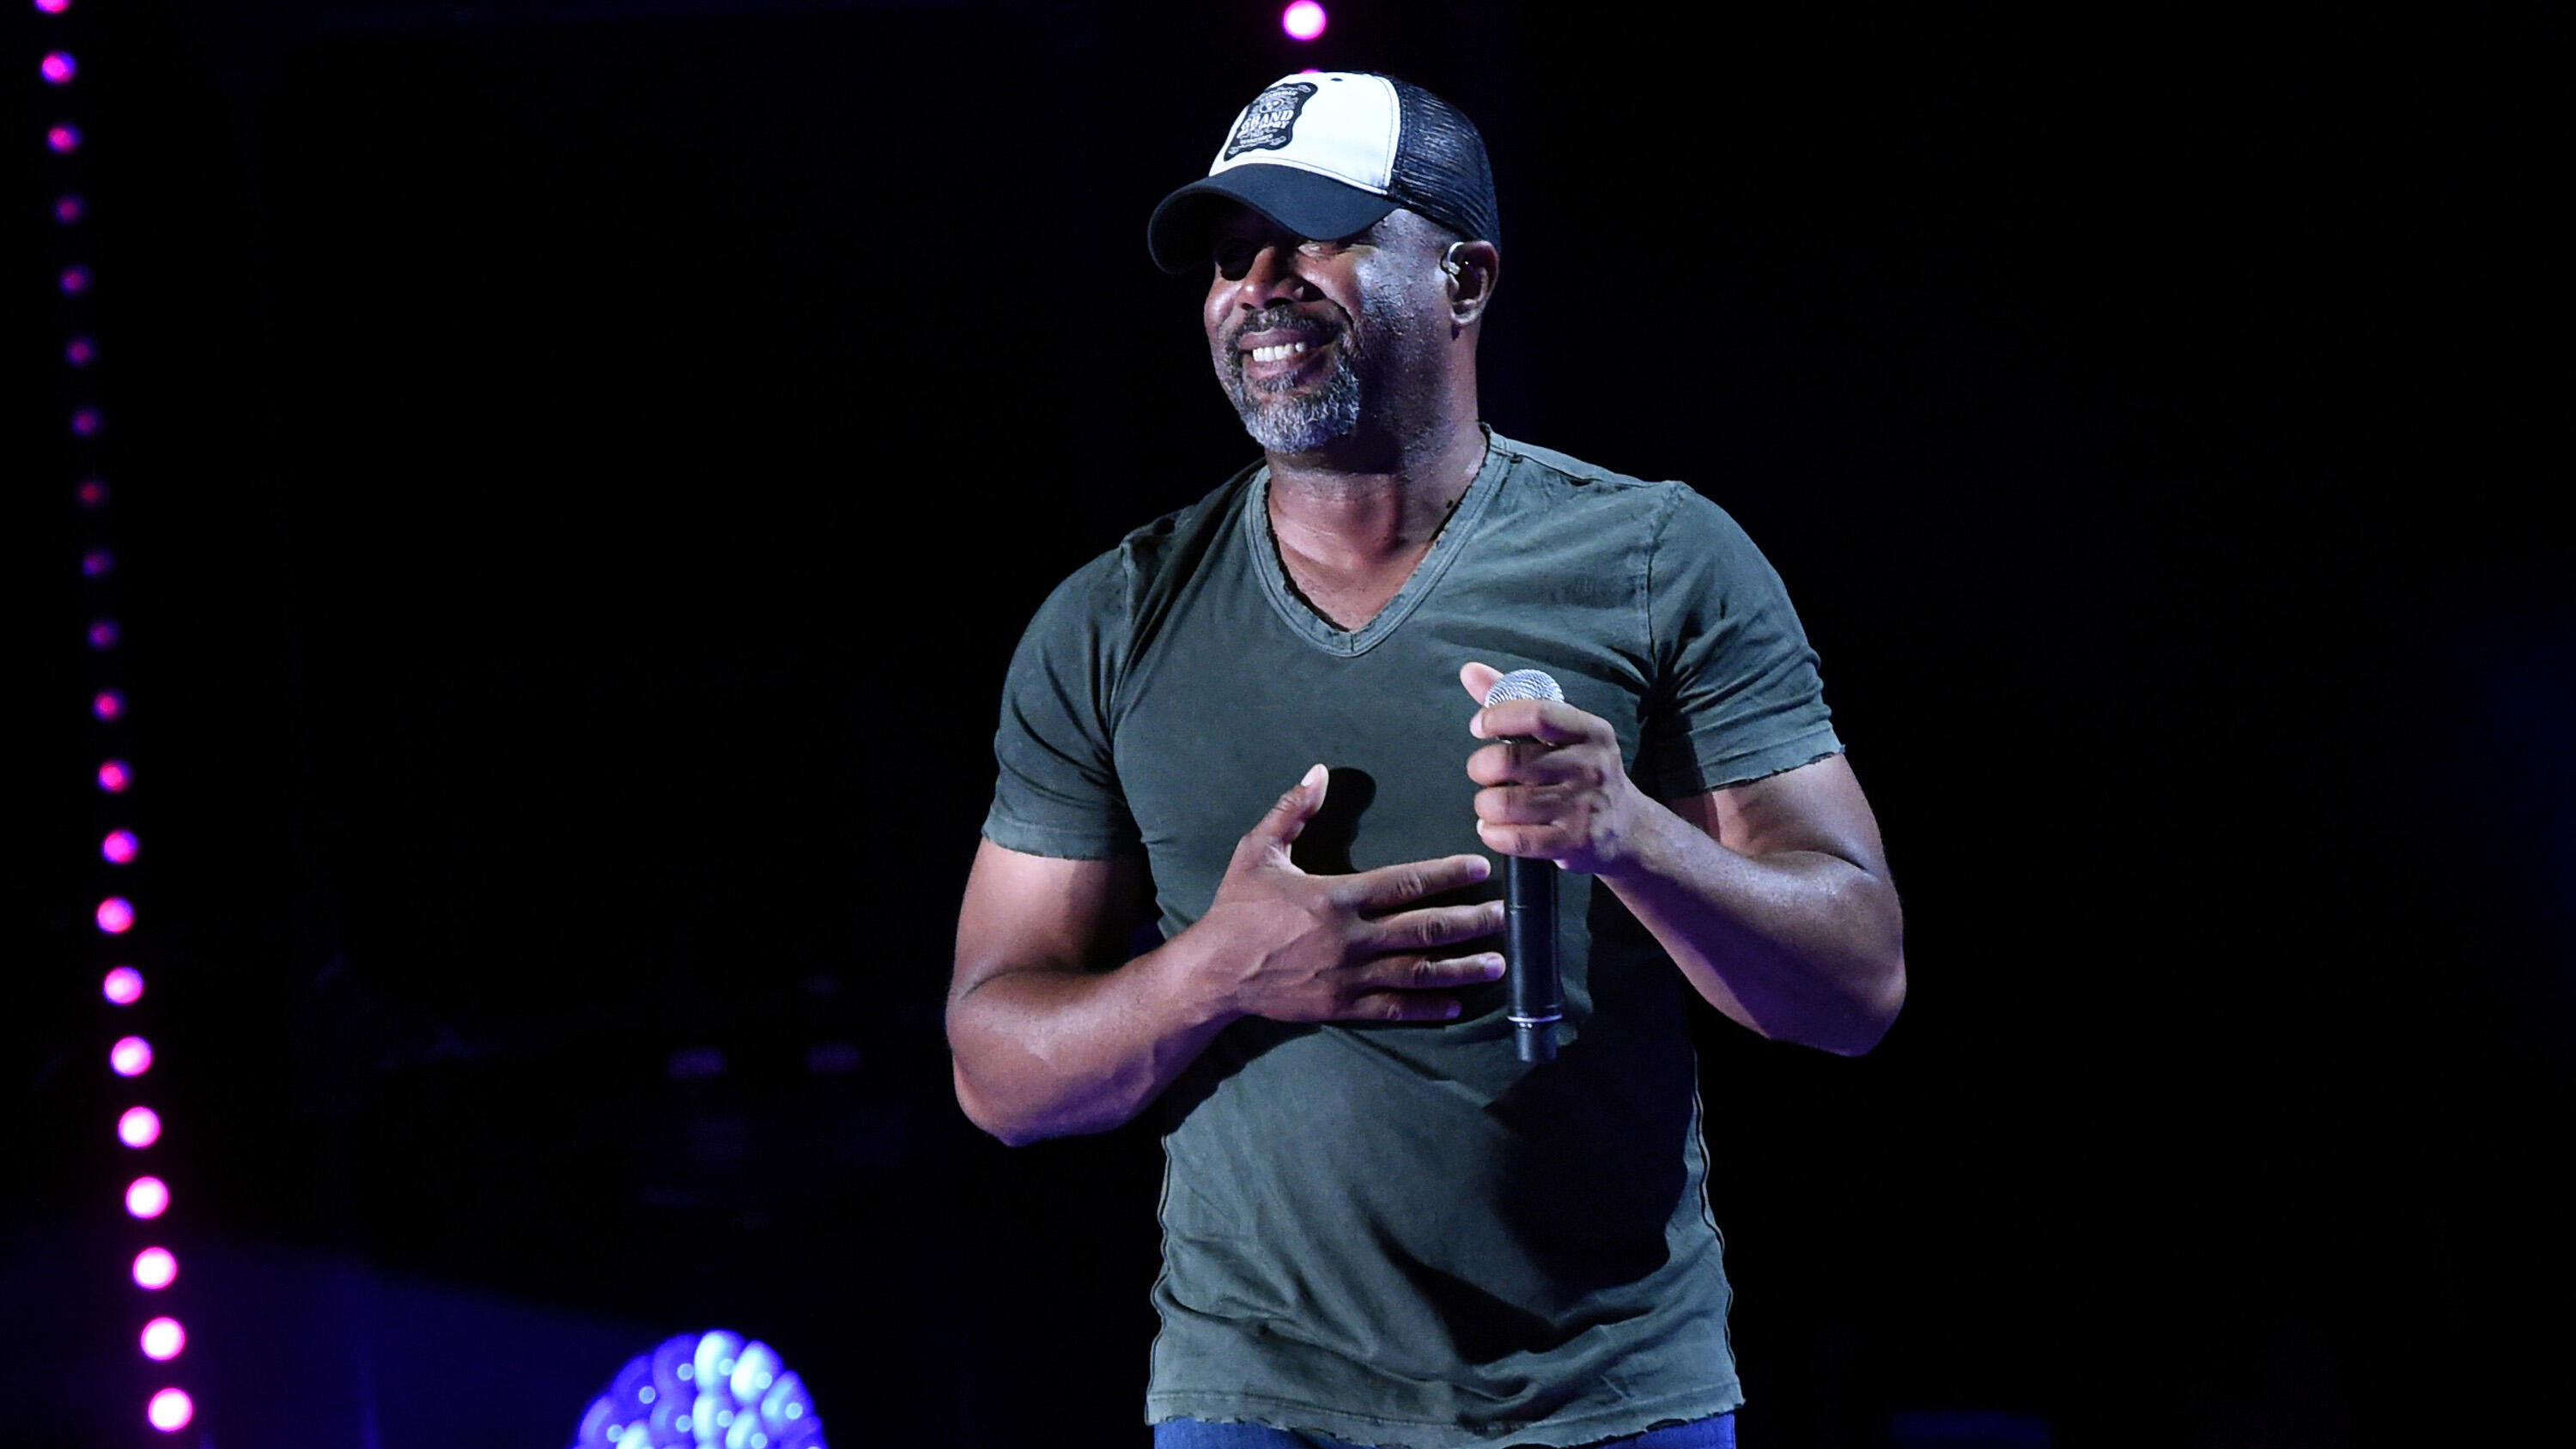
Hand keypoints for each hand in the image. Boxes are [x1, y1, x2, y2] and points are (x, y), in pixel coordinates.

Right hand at [1198, 765, 1505, 1022]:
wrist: (1213, 972)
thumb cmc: (1236, 908)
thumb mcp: (1258, 852)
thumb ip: (1292, 811)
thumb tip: (1319, 770)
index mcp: (1336, 897)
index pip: (1404, 882)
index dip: (1446, 874)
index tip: (1479, 868)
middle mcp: (1350, 938)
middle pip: (1423, 928)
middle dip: (1468, 921)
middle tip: (1502, 915)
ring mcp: (1349, 977)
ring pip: (1418, 972)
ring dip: (1461, 967)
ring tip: (1496, 963)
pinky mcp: (1342, 1007)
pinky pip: (1395, 1008)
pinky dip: (1428, 1007)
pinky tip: (1457, 1003)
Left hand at [1460, 661, 1651, 875]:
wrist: (1628, 827)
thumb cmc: (1582, 772)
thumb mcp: (1561, 733)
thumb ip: (1514, 700)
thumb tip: (1470, 670)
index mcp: (1590, 731)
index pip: (1537, 713)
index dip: (1497, 717)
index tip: (1479, 726)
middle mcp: (1591, 766)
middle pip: (1511, 760)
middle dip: (1481, 767)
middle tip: (1482, 772)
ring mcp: (1584, 806)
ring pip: (1506, 803)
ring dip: (1484, 804)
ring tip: (1489, 804)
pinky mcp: (1574, 842)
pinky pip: (1516, 839)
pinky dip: (1492, 834)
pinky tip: (1493, 829)